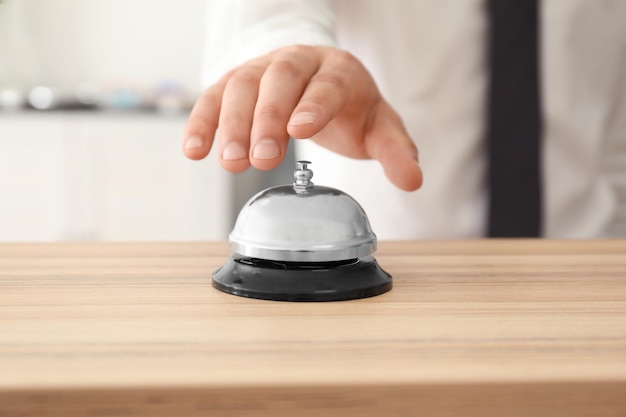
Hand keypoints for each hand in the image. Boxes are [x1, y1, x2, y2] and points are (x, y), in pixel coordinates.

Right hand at [182, 45, 421, 190]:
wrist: (319, 79)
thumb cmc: (351, 106)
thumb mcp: (379, 126)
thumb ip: (395, 151)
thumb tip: (412, 180)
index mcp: (338, 70)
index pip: (326, 83)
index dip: (313, 105)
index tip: (299, 130)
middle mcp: (298, 63)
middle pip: (279, 80)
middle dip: (267, 118)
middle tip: (261, 158)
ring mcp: (263, 69)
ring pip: (242, 86)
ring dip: (231, 124)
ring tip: (230, 163)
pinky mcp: (237, 82)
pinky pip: (214, 96)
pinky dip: (202, 121)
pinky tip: (194, 149)